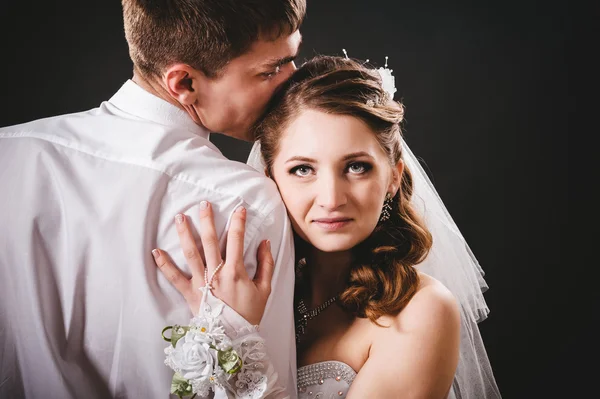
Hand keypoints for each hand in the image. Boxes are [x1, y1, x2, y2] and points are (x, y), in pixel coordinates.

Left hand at [152, 201, 273, 325]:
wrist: (233, 338)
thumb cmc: (249, 314)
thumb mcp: (265, 289)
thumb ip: (266, 264)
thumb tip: (264, 242)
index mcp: (236, 271)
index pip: (236, 239)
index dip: (238, 222)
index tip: (239, 209)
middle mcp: (216, 274)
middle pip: (209, 241)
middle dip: (207, 220)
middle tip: (203, 204)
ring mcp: (201, 283)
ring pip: (190, 253)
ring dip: (184, 234)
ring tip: (180, 218)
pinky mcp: (190, 293)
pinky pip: (174, 278)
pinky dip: (164, 265)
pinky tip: (156, 251)